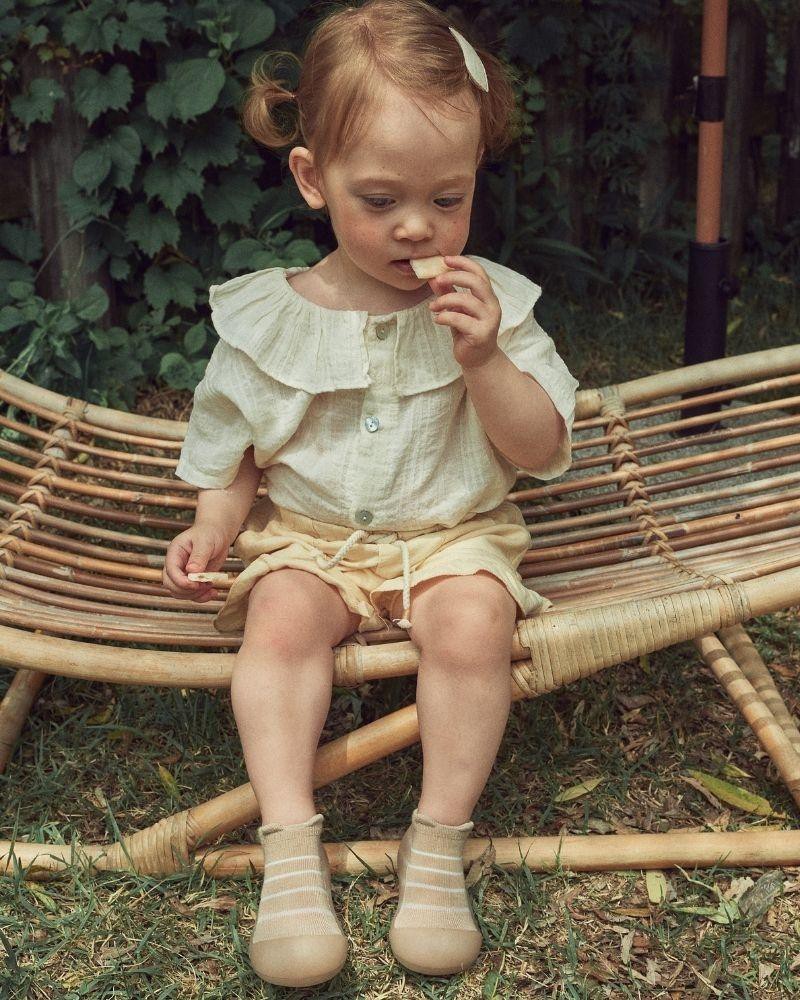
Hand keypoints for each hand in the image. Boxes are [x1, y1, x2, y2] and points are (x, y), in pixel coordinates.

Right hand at [162, 523, 231, 602]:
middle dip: (187, 590)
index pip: (170, 572)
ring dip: (195, 595)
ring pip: (180, 593)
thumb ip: (198, 556)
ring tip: (210, 586)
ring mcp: (183, 574)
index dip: (181, 581)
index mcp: (174, 553)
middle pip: (171, 585)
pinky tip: (213, 592)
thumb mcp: (205, 542)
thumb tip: (191, 571)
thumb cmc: (210, 534)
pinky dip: (202, 597)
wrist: (217, 534)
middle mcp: (176, 565)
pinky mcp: (193, 580)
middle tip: (205, 585)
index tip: (196, 584)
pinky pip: (192, 594)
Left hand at [427, 255, 501, 369]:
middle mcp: (492, 305)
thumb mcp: (457, 309)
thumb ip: (448, 293)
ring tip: (433, 306)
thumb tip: (432, 277)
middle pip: (476, 282)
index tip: (445, 259)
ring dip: (445, 300)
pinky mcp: (481, 334)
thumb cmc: (467, 331)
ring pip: (467, 300)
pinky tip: (438, 319)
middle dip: (454, 277)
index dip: (463, 263)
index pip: (479, 272)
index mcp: (488, 296)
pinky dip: (445, 317)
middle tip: (436, 280)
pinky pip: (460, 319)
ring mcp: (489, 320)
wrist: (478, 359)